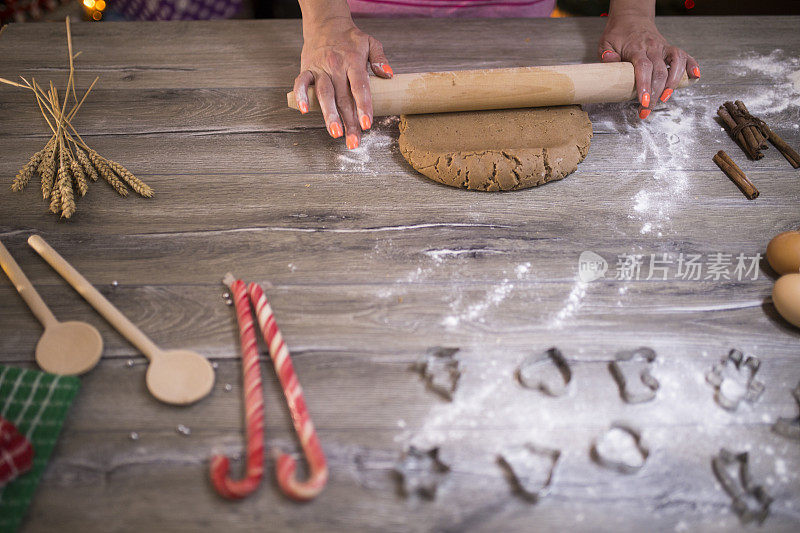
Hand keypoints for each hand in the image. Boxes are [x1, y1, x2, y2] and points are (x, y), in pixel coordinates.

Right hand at [293, 16, 391, 148]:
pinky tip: (305, 111)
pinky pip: (301, 83)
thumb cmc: (350, 38)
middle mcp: (336, 66)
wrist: (326, 23)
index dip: (364, 106)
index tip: (366, 124)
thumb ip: (380, 59)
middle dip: (349, 122)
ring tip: (336, 133)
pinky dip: (301, 96)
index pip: (360, 87)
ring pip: (324, 94)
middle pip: (343, 98)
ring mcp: (320, 68)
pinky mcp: (307, 69)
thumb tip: (389, 75)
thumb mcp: (370, 42)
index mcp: (353, 61)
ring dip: (329, 115)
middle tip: (353, 141)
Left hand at [598, 14, 699, 118]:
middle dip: (655, 94)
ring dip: (673, 83)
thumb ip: (607, 53)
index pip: (643, 67)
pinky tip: (695, 77)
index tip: (643, 101)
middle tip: (646, 110)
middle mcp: (653, 47)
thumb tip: (610, 60)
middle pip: (660, 71)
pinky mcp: (671, 50)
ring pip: (677, 64)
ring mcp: (664, 48)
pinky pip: (686, 56)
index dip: (644, 85)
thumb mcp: (606, 42)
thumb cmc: (618, 34)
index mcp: (636, 48)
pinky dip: (692, 66)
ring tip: (665, 99)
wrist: (631, 19)